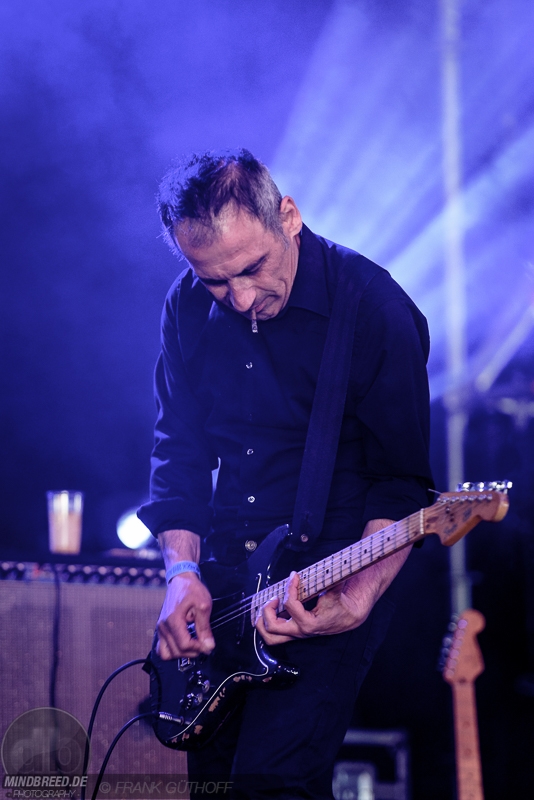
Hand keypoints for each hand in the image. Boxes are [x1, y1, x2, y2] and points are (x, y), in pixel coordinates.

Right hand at [156, 573, 214, 658]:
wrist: (181, 579)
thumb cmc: (192, 589)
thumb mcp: (203, 605)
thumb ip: (204, 628)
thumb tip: (208, 646)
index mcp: (173, 620)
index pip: (184, 645)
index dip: (198, 648)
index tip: (208, 645)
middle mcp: (163, 626)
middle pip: (176, 651)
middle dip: (192, 652)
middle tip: (204, 644)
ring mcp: (160, 628)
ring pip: (167, 653)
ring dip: (182, 654)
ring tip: (193, 645)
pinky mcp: (161, 629)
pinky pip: (162, 648)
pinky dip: (172, 651)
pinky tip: (184, 644)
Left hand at [255, 571, 375, 644]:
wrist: (347, 617)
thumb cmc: (340, 605)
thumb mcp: (334, 591)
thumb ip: (327, 580)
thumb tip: (324, 568)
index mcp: (309, 623)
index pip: (290, 605)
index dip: (290, 587)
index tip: (294, 576)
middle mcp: (300, 631)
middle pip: (272, 627)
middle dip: (268, 609)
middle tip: (275, 597)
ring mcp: (295, 634)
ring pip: (269, 637)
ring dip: (262, 622)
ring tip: (266, 606)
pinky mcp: (294, 632)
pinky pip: (274, 634)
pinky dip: (267, 624)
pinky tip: (269, 610)